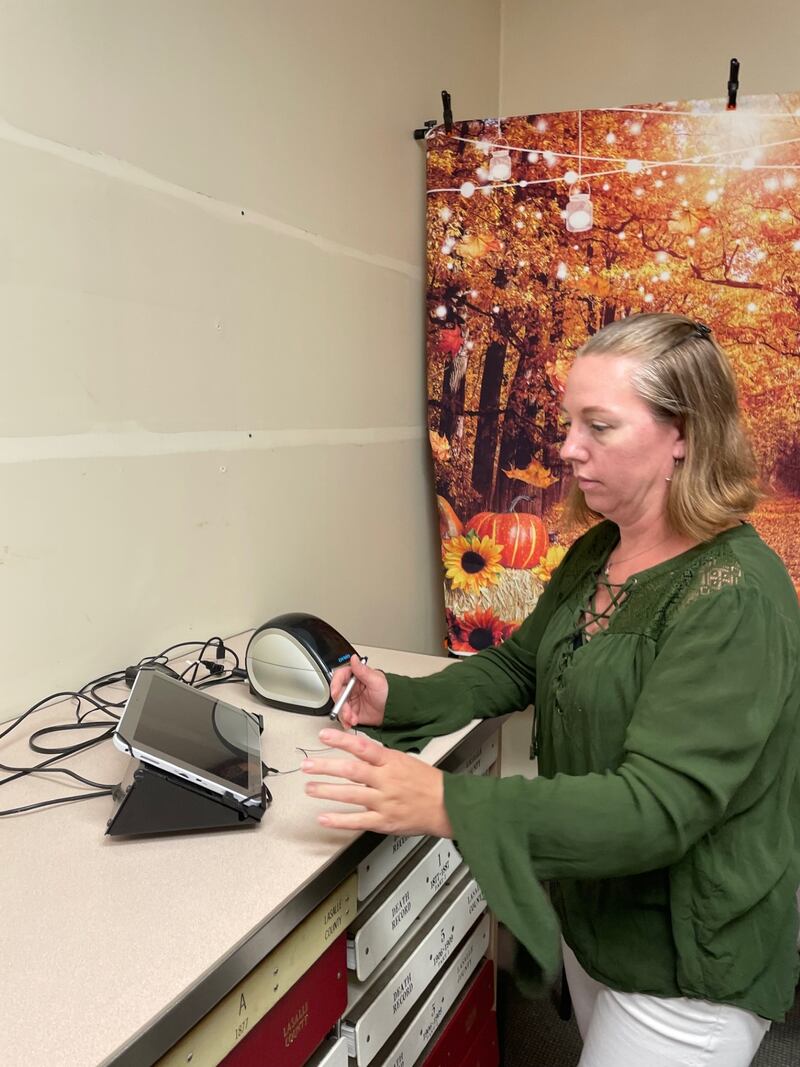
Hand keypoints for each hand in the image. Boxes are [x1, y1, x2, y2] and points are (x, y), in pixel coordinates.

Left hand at [302, 728, 453, 837]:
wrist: (447, 805)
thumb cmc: (427, 782)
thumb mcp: (405, 760)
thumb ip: (380, 759)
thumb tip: (357, 753)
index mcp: (391, 762)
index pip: (362, 746)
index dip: (341, 740)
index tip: (323, 735)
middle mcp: (385, 780)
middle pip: (351, 771)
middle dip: (325, 767)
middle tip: (307, 765)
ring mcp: (384, 801)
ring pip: (350, 795)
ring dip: (326, 791)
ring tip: (309, 787)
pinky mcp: (384, 821)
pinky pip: (357, 821)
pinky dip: (338, 820)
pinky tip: (323, 817)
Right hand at [330, 655, 387, 728]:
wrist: (395, 710)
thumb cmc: (389, 692)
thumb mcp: (377, 681)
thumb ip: (363, 671)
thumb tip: (354, 659)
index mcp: (356, 677)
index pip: (340, 677)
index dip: (335, 684)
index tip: (336, 692)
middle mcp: (351, 688)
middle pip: (338, 694)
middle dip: (341, 704)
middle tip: (347, 711)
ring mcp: (351, 700)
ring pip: (339, 706)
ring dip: (344, 714)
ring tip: (352, 718)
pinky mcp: (352, 712)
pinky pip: (344, 716)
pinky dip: (346, 720)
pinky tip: (352, 722)